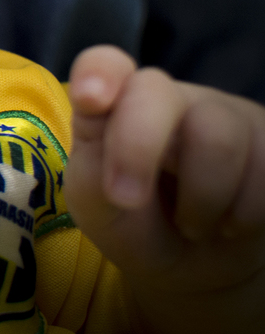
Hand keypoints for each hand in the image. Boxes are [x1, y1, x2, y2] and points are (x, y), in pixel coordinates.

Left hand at [64, 46, 264, 333]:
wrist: (201, 267)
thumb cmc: (139, 226)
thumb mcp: (100, 210)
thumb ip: (92, 173)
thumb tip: (109, 150)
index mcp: (116, 108)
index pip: (104, 66)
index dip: (99, 73)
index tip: (90, 99)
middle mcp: (169, 100)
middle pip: (157, 92)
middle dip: (137, 148)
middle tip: (126, 200)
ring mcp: (225, 116)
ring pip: (217, 138)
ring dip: (200, 201)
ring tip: (191, 223)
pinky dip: (244, 214)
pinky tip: (230, 222)